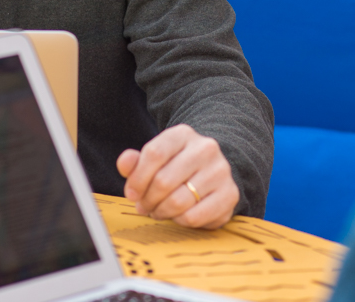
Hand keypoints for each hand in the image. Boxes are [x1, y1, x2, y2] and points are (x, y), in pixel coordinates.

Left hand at [117, 124, 238, 229]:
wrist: (212, 171)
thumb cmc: (176, 166)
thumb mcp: (155, 159)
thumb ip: (135, 162)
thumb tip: (125, 163)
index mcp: (183, 134)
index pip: (154, 154)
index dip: (137, 179)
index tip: (131, 193)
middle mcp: (205, 148)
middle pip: (164, 180)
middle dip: (147, 200)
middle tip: (143, 206)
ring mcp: (220, 171)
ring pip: (178, 201)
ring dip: (161, 212)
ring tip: (158, 211)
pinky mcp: (230, 194)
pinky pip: (194, 217)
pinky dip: (180, 221)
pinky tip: (177, 215)